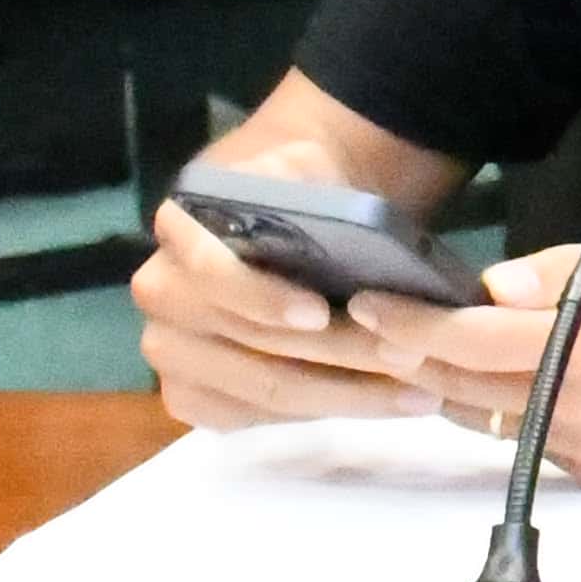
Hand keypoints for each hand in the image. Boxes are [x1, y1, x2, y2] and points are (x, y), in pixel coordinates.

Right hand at [136, 148, 444, 433]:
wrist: (291, 213)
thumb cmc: (303, 188)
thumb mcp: (304, 163)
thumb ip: (302, 182)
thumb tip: (336, 219)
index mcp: (179, 229)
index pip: (213, 273)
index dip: (263, 299)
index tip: (320, 315)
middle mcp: (161, 293)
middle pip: (250, 342)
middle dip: (338, 355)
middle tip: (412, 357)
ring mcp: (171, 350)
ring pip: (263, 391)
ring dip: (346, 395)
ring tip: (419, 391)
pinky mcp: (192, 395)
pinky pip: (255, 418)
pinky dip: (321, 414)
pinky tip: (379, 404)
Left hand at [356, 227, 580, 488]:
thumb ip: (571, 271)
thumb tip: (496, 286)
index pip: (466, 345)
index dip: (407, 323)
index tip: (367, 301)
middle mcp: (577, 416)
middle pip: (460, 391)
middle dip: (413, 355)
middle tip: (378, 320)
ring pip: (488, 421)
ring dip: (450, 386)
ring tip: (424, 347)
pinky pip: (530, 439)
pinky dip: (504, 407)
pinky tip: (502, 377)